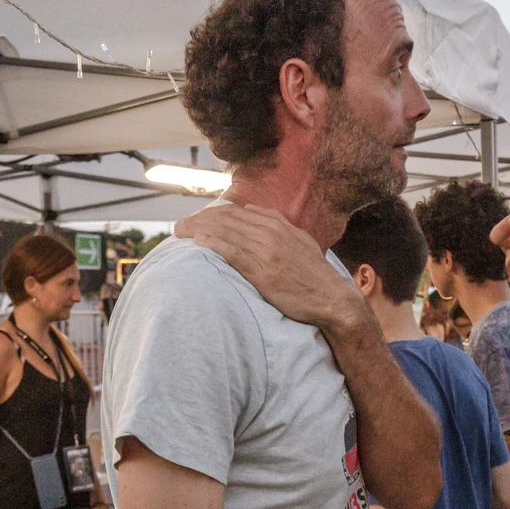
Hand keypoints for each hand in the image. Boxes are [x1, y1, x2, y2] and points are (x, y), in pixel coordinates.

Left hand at [176, 205, 364, 334]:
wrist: (330, 297)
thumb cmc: (314, 274)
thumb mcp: (300, 240)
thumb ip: (277, 224)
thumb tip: (251, 211)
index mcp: (277, 224)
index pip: (236, 212)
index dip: (211, 214)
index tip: (196, 220)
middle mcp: (271, 233)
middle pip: (226, 219)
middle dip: (198, 220)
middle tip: (179, 226)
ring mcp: (266, 251)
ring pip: (226, 232)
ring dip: (198, 229)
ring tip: (178, 232)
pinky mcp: (263, 271)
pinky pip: (233, 252)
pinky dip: (214, 244)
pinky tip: (198, 242)